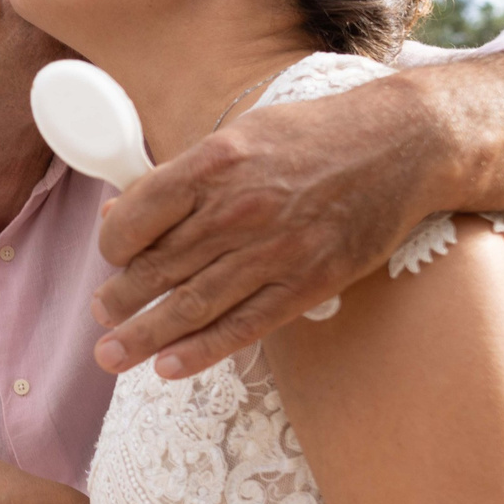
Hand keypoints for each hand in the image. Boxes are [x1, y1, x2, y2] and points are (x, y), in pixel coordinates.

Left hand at [92, 83, 446, 379]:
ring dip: (144, 336)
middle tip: (101, 319)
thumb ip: (182, 177)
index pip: (138, 216)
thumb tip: (121, 213)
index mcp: (215, 162)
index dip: (113, 246)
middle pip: (158, 267)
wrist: (402, 145)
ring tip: (113, 355)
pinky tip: (168, 367)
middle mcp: (238, 209)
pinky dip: (201, 350)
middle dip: (120, 300)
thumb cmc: (317, 136)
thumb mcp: (242, 136)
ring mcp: (274, 250)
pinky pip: (243, 326)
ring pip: (191, 305)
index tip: (112, 259)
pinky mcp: (308, 282)